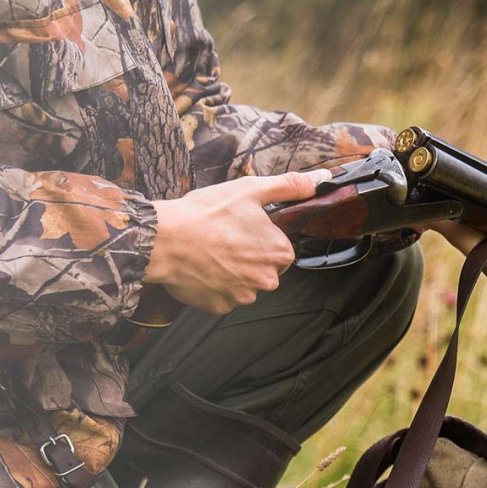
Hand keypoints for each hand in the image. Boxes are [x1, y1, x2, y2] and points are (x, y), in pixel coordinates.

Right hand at [145, 169, 330, 313]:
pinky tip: (201, 268)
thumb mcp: (251, 190)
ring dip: (231, 272)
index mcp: (280, 253)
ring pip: (243, 283)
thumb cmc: (207, 213)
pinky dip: (213, 285)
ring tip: (209, 252)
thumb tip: (321, 180)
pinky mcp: (220, 307)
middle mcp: (267, 280)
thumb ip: (289, 187)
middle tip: (223, 239)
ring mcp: (243, 296)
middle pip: (264, 269)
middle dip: (248, 257)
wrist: (164, 239)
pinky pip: (222, 296)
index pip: (280, 250)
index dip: (261, 238)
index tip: (241, 229)